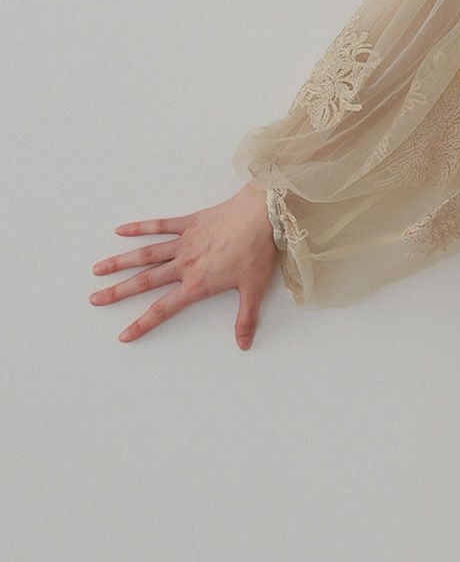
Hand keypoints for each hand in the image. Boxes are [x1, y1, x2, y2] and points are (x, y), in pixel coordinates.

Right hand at [90, 184, 280, 347]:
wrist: (261, 217)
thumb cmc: (258, 252)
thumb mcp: (254, 290)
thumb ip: (246, 319)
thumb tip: (243, 344)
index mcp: (197, 284)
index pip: (163, 309)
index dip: (142, 324)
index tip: (124, 334)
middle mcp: (184, 264)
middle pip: (144, 281)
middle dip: (118, 292)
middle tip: (95, 299)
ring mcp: (184, 242)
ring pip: (145, 255)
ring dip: (120, 262)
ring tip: (98, 269)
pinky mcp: (188, 223)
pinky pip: (159, 226)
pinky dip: (139, 228)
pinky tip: (121, 231)